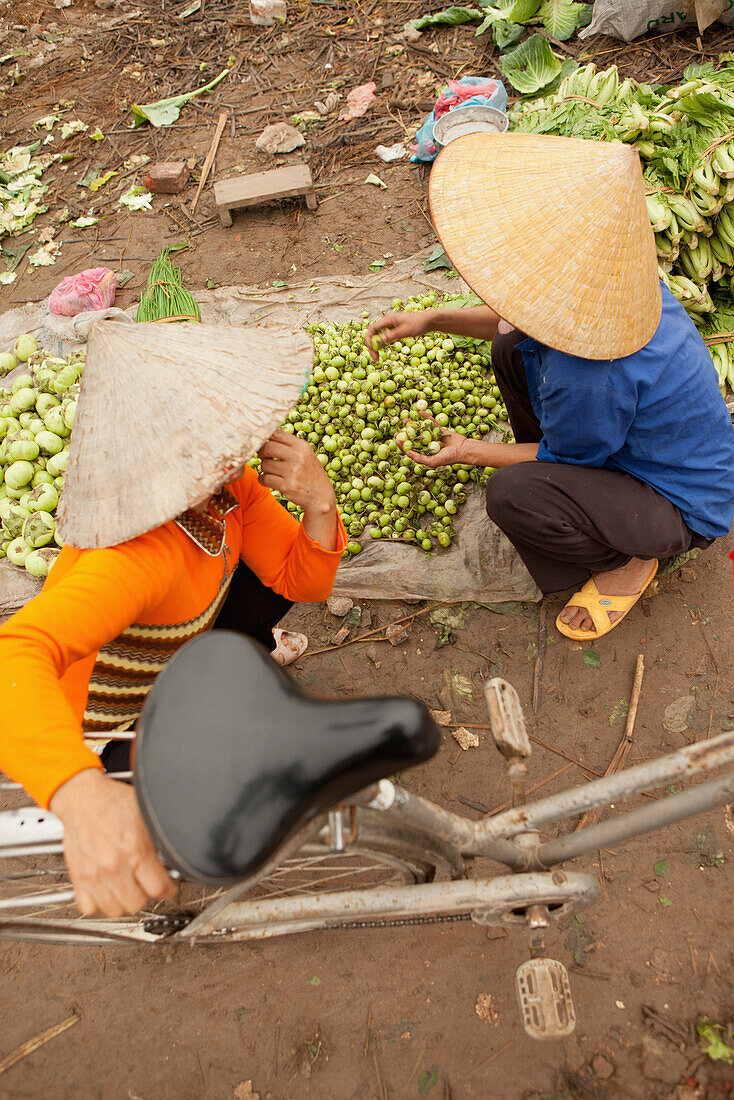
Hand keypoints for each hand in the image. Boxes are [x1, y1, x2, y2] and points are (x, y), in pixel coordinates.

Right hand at [50, 768, 175, 916]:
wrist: (83, 798)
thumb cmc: (112, 802)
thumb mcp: (146, 815)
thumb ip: (159, 839)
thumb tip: (176, 852)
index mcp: (135, 851)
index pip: (159, 889)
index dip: (169, 889)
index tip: (169, 885)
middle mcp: (114, 866)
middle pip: (137, 904)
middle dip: (146, 895)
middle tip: (147, 884)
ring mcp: (94, 875)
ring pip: (114, 910)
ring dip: (124, 902)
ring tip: (128, 889)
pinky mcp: (78, 877)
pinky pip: (88, 907)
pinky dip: (98, 904)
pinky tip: (107, 891)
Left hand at [258, 430, 334, 513]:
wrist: (322, 496)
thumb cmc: (310, 474)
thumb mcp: (306, 455)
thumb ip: (289, 445)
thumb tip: (265, 436)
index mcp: (302, 446)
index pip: (276, 433)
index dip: (265, 437)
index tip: (263, 443)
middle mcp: (298, 457)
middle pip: (267, 447)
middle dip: (261, 452)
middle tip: (263, 457)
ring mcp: (293, 471)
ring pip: (264, 464)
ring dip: (263, 468)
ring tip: (270, 472)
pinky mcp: (287, 486)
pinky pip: (265, 478)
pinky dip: (262, 480)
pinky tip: (267, 481)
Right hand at [365, 310, 432, 361]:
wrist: (427, 321)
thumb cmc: (418, 324)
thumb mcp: (405, 331)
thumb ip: (392, 335)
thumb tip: (380, 341)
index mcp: (388, 320)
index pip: (372, 328)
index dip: (369, 339)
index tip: (371, 349)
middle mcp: (386, 322)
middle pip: (373, 334)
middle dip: (372, 346)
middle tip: (375, 358)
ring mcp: (389, 326)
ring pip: (377, 337)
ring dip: (376, 348)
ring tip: (377, 358)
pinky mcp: (393, 331)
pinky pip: (383, 338)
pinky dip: (382, 346)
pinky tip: (382, 353)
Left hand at [399, 413, 472, 468]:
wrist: (463, 449)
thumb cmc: (448, 458)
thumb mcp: (433, 461)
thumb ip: (420, 458)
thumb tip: (407, 453)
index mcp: (425, 453)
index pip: (411, 449)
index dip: (403, 445)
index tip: (397, 439)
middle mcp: (428, 445)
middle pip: (413, 438)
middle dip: (405, 434)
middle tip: (397, 430)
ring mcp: (433, 436)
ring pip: (421, 429)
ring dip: (413, 424)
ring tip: (405, 419)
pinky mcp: (439, 429)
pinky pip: (431, 422)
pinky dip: (426, 417)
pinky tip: (419, 412)